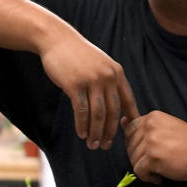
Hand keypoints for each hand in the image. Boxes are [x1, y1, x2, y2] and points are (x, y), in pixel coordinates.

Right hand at [39, 34, 138, 149]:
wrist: (57, 39)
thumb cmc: (78, 56)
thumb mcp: (101, 64)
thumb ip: (110, 82)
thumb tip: (116, 107)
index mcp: (117, 73)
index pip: (128, 101)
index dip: (128, 121)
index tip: (127, 136)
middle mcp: (107, 77)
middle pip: (113, 112)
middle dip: (110, 132)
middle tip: (105, 146)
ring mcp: (91, 80)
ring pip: (97, 114)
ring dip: (95, 133)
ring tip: (92, 144)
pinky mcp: (75, 85)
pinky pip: (81, 111)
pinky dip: (82, 125)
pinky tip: (81, 134)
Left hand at [122, 111, 186, 184]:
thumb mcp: (166, 126)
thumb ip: (145, 125)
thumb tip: (122, 121)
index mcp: (152, 117)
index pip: (130, 131)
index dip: (136, 145)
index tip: (150, 151)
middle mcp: (149, 126)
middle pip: (130, 146)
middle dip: (139, 158)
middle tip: (155, 163)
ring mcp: (151, 141)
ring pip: (133, 160)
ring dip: (144, 169)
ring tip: (159, 169)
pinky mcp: (153, 157)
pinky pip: (138, 171)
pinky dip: (147, 178)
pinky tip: (158, 177)